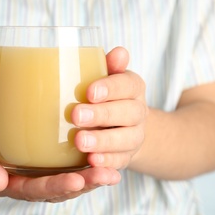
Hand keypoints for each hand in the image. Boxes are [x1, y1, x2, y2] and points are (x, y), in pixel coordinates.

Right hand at [0, 103, 120, 202]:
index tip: (76, 179)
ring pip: (70, 180)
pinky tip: (106, 154)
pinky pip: (70, 164)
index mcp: (10, 183)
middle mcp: (29, 182)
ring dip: (92, 178)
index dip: (56, 186)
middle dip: (84, 185)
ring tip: (113, 171)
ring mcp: (41, 172)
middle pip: (59, 189)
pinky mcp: (49, 159)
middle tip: (107, 176)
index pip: (36, 190)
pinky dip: (88, 163)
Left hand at [72, 47, 147, 169]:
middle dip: (102, 114)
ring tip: (80, 141)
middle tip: (76, 115)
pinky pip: (121, 161)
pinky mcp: (127, 156)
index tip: (89, 92)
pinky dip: (107, 161)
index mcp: (133, 87)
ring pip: (126, 139)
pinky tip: (91, 161)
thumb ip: (111, 65)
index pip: (127, 85)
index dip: (110, 88)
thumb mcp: (108, 76)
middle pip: (128, 113)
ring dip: (103, 141)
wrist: (123, 124)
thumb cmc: (106, 94)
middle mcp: (138, 112)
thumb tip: (119, 52)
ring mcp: (134, 136)